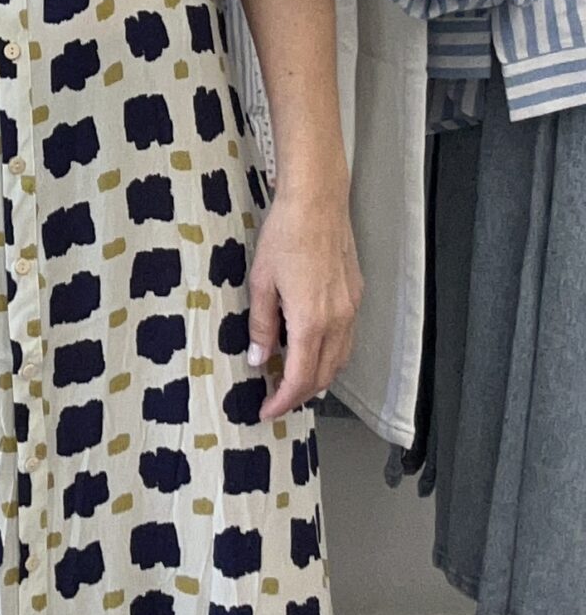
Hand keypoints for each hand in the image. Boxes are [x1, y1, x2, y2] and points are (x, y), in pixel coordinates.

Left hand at [246, 175, 361, 423]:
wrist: (318, 202)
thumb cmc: (285, 236)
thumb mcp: (261, 282)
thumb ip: (261, 325)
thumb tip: (258, 359)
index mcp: (311, 322)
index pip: (299, 378)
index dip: (283, 401)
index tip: (266, 411)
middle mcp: (338, 321)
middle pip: (323, 376)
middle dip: (299, 395)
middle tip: (275, 400)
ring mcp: (351, 309)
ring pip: (340, 360)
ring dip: (318, 378)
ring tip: (292, 382)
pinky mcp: (356, 296)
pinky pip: (346, 340)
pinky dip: (330, 356)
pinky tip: (313, 351)